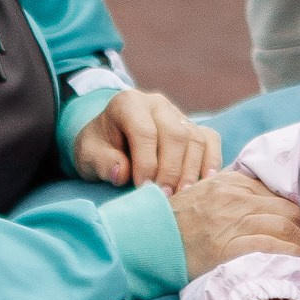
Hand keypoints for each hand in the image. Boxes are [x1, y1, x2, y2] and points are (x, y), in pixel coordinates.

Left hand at [71, 87, 222, 191]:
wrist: (108, 141)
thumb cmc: (99, 148)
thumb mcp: (88, 154)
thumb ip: (102, 162)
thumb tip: (122, 173)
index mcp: (128, 103)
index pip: (145, 131)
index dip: (146, 162)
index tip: (143, 188)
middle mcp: (157, 104)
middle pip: (175, 133)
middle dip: (171, 169)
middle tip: (164, 196)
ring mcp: (178, 114)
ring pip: (195, 138)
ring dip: (191, 170)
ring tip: (182, 196)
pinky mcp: (193, 127)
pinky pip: (210, 140)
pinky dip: (212, 160)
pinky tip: (206, 182)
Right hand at [170, 166, 299, 275]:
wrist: (148, 239)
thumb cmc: (176, 222)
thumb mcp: (205, 194)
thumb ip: (232, 193)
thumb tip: (263, 202)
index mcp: (232, 183)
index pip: (277, 194)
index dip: (298, 213)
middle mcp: (236, 198)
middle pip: (286, 210)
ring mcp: (233, 222)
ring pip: (284, 227)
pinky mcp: (228, 246)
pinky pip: (270, 247)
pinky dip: (292, 254)